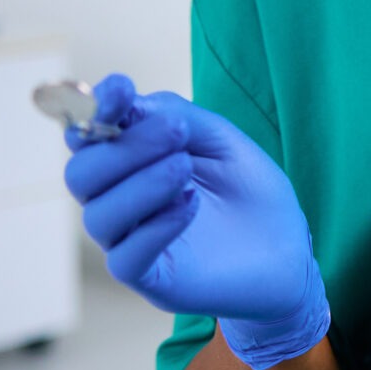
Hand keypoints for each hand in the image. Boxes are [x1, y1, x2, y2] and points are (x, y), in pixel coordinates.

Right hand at [59, 75, 329, 369]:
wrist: (289, 252)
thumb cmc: (251, 193)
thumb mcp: (225, 142)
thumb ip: (181, 118)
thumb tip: (133, 102)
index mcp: (130, 162)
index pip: (87, 135)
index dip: (94, 110)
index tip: (121, 91)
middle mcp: (120, 201)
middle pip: (81, 174)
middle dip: (125, 147)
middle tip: (176, 131)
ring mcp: (131, 242)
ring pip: (98, 215)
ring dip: (141, 184)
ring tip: (186, 168)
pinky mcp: (151, 278)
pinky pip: (126, 258)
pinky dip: (155, 227)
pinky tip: (191, 205)